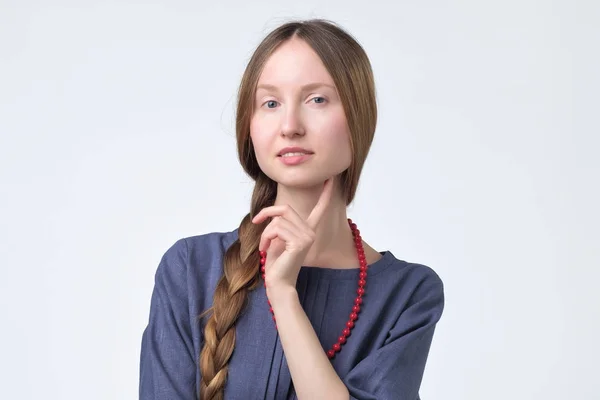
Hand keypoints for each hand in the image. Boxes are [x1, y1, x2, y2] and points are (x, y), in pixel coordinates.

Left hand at [251, 178, 334, 293]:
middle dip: (267, 214)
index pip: (320, 209)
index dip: (326, 194)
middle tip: (256, 222)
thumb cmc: (276, 264)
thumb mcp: (276, 239)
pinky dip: (265, 237)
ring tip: (264, 246)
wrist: (278, 284)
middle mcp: (311, 232)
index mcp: (308, 231)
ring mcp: (307, 237)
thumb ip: (280, 225)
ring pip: (278, 220)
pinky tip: (265, 249)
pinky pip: (276, 229)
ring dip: (265, 233)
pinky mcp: (299, 243)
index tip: (331, 178)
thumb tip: (275, 215)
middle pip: (285, 209)